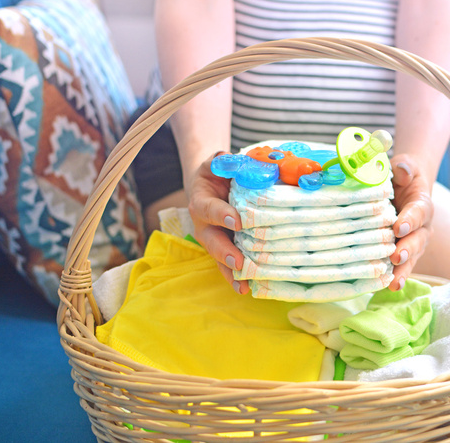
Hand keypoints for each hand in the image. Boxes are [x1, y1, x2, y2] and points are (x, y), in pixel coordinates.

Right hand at [187, 152, 249, 293]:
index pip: (209, 209)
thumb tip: (236, 160)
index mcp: (201, 201)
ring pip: (219, 258)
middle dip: (225, 252)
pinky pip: (228, 266)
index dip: (221, 215)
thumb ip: (224, 161)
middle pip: (211, 241)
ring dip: (231, 273)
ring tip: (244, 286)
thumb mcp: (217, 163)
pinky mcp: (224, 249)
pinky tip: (248, 289)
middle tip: (239, 261)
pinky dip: (237, 278)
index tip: (237, 222)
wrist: (212, 185)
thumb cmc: (217, 173)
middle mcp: (203, 225)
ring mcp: (213, 240)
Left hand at [388, 154, 433, 290]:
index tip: (399, 228)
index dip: (409, 220)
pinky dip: (394, 276)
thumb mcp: (405, 166)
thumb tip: (401, 172)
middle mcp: (422, 227)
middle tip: (397, 257)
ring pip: (411, 258)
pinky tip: (385, 287)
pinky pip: (401, 266)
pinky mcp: (404, 253)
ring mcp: (414, 243)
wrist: (407, 188)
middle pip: (417, 240)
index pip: (418, 213)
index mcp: (422, 205)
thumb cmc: (403, 177)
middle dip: (407, 250)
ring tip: (393, 283)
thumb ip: (404, 168)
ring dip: (402, 270)